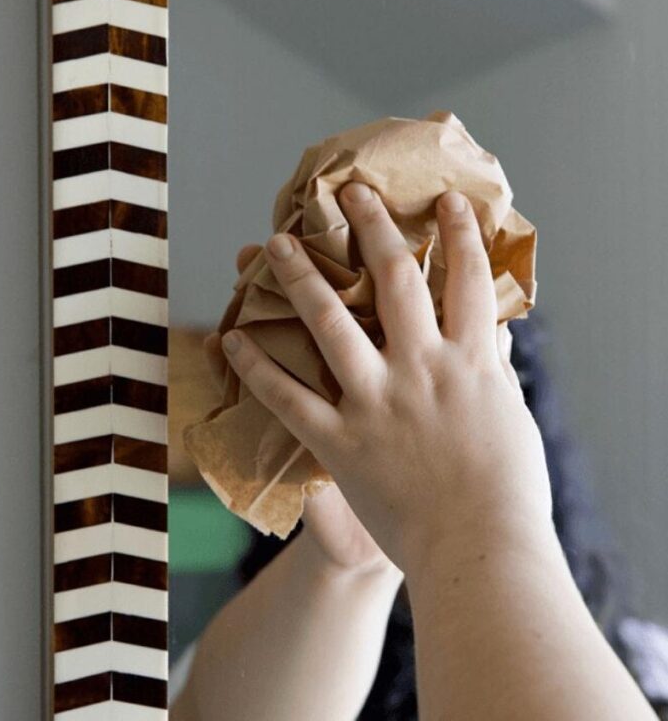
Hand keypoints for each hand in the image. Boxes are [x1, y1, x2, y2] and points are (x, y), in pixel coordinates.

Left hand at [221, 187, 554, 576]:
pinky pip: (288, 398)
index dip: (459, 234)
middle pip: (394, 280)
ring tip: (274, 243)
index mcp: (471, 360)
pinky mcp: (341, 441)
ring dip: (299, 277)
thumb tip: (494, 330)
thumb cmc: (507, 490)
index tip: (446, 200)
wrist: (477, 552)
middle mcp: (423, 367)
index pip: (470, 279)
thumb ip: (495, 369)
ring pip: (329, 322)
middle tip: (352, 192)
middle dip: (372, 227)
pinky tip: (232, 338)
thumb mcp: (511, 416)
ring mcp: (377, 400)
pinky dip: (257, 367)